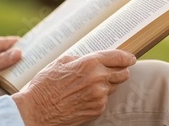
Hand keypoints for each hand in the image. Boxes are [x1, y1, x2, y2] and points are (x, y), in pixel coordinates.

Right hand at [12, 50, 135, 125]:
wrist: (37, 110)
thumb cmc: (45, 85)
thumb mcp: (60, 62)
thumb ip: (79, 59)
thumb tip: (90, 58)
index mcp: (89, 63)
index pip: (118, 58)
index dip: (127, 57)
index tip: (130, 58)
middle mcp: (98, 79)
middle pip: (122, 74)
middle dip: (120, 71)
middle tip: (113, 71)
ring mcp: (99, 96)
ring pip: (113, 87)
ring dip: (107, 85)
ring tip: (89, 85)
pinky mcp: (97, 110)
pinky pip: (104, 100)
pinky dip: (99, 97)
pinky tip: (84, 96)